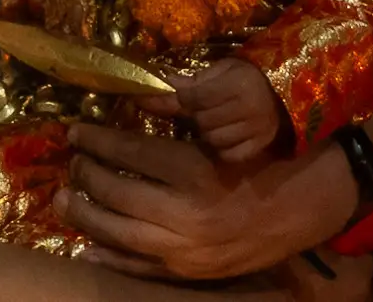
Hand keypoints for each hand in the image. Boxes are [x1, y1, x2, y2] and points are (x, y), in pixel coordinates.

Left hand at [57, 122, 355, 279]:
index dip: (98, 139)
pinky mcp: (191, 273)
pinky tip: (88, 246)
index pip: (130, 152)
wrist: (308, 204)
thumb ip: (181, 120)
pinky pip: (140, 268)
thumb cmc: (267, 157)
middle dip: (88, 175)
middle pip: (118, 193)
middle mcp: (186, 214)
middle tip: (73, 160)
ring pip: (120, 234)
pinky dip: (110, 257)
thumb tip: (135, 99)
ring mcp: (187, 250)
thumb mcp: (226, 132)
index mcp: (195, 171)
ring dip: (87, 216)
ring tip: (64, 199)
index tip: (76, 130)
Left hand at [139, 58, 285, 163]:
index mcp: (238, 84)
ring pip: (211, 140)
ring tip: (214, 122)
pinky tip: (226, 137)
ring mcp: (255, 132)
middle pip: (200, 121)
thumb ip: (193, 81)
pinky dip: (220, 149)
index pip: (193, 97)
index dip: (172, 98)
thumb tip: (156, 85)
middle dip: (193, 115)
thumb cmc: (251, 77)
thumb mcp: (225, 69)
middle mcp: (248, 109)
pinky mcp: (259, 149)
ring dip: (206, 133)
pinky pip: (227, 156)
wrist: (286, 95)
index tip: (154, 97)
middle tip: (197, 109)